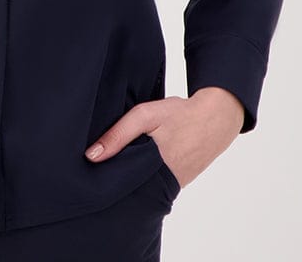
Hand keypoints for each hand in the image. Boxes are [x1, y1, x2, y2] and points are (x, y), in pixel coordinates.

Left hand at [83, 87, 244, 189]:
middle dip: (113, 178)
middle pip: (127, 187)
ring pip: (139, 184)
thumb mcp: (145, 116)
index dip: (102, 179)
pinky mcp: (175, 181)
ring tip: (109, 164)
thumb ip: (119, 134)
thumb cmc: (179, 115)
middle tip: (93, 170)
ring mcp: (171, 185)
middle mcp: (162, 185)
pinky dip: (140, 173)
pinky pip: (151, 181)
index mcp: (152, 170)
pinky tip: (132, 161)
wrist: (216, 119)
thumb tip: (92, 156)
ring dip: (127, 175)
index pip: (118, 184)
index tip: (85, 173)